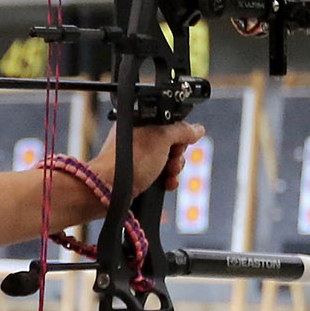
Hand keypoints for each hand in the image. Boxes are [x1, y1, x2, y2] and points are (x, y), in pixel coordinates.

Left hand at [87, 119, 202, 203]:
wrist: (111, 188)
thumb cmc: (130, 160)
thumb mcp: (162, 138)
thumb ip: (182, 131)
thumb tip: (198, 129)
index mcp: (140, 122)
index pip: (170, 124)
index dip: (180, 135)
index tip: (180, 143)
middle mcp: (138, 138)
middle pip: (172, 144)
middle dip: (177, 155)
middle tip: (172, 160)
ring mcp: (138, 158)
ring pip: (167, 161)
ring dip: (174, 169)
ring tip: (168, 174)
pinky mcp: (138, 174)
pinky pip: (160, 175)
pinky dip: (167, 180)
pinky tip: (167, 184)